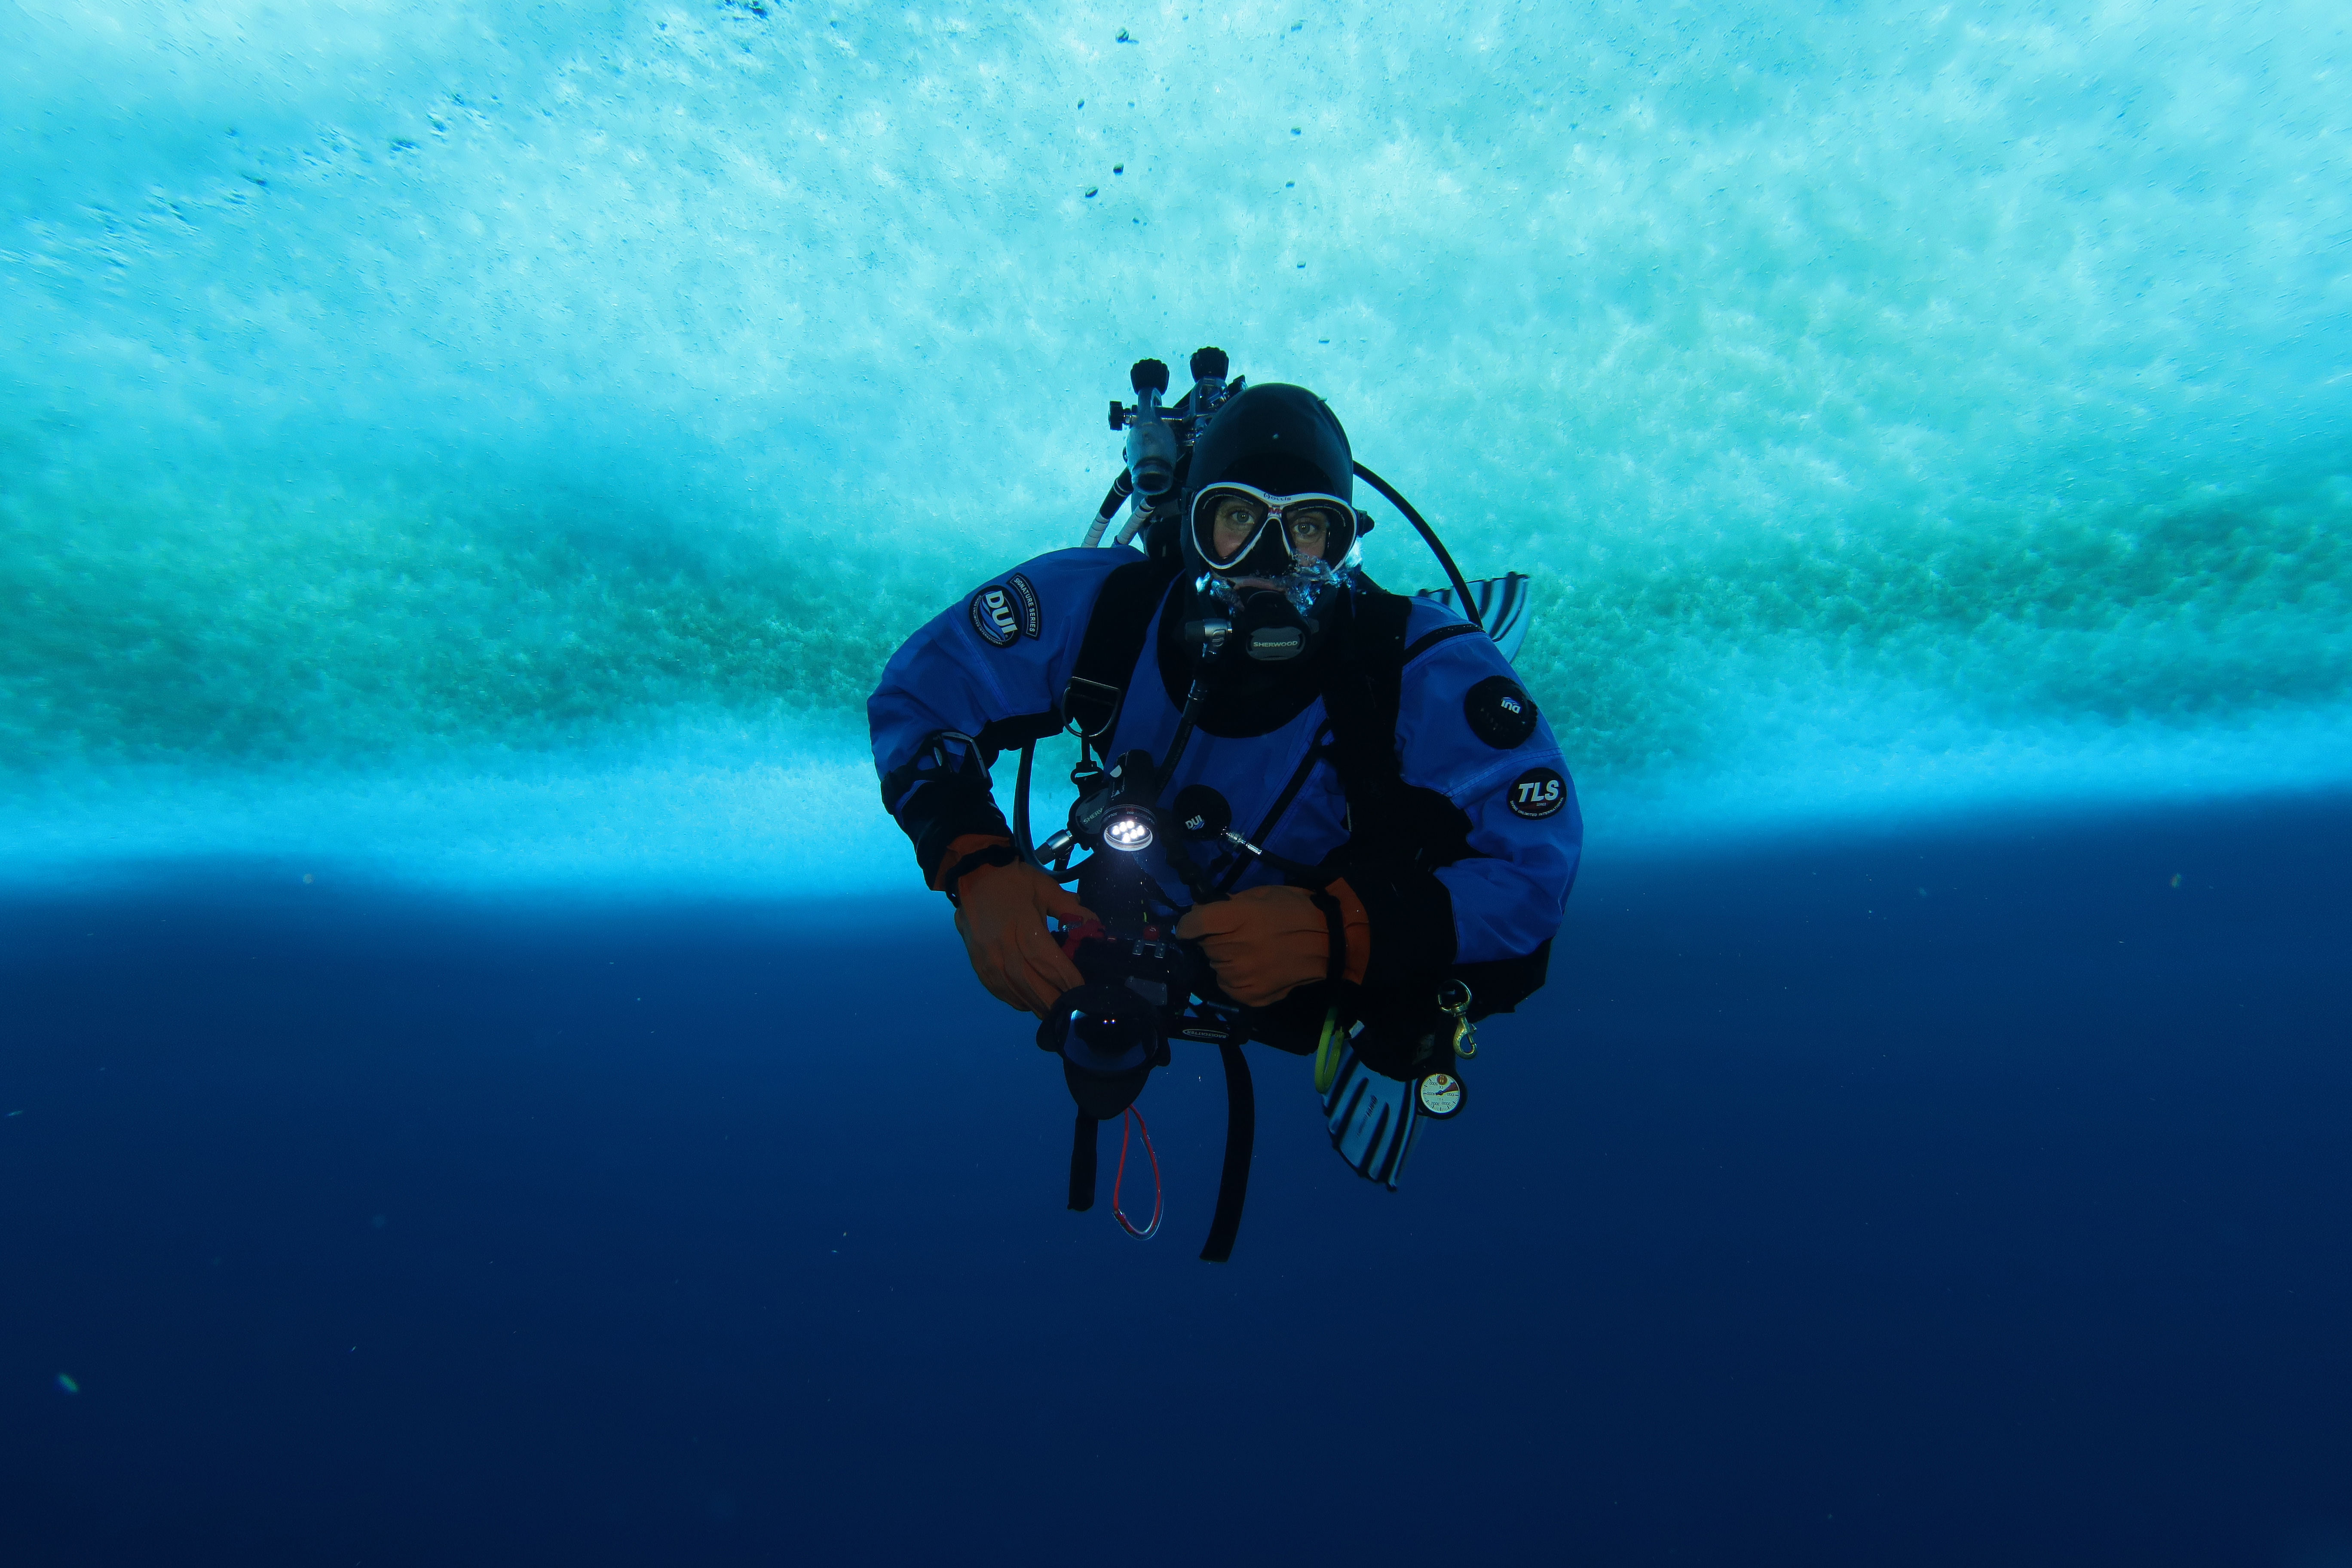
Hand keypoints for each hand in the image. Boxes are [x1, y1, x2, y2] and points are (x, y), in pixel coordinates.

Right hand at [941, 836, 1096, 1017]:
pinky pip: (997, 988)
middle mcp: (1004, 946)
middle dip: (1052, 999)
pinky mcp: (977, 962)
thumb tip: (1094, 925)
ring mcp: (987, 957)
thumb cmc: (1013, 882)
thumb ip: (1070, 908)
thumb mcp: (1045, 887)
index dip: (1066, 979)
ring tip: (1052, 1012)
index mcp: (1023, 926)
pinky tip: (1028, 1004)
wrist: (973, 875)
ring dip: (1034, 1003)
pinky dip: (1014, 999)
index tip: (1082, 991)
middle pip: (1030, 982)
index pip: (1048, 961)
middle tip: (1070, 1009)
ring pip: (1013, 989)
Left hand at [1174, 881, 1369, 1007]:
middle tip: (1237, 934)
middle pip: (1205, 946)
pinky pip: (1228, 986)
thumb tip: (1205, 913)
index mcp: (1237, 918)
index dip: (1188, 924)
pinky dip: (1235, 978)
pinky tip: (1253, 968)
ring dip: (1225, 958)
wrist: (1331, 941)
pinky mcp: (1251, 996)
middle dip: (1214, 939)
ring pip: (1216, 966)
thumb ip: (1230, 905)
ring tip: (1249, 951)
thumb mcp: (1261, 895)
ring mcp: (1242, 976)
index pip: (1193, 924)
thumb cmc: (1296, 910)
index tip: (1192, 925)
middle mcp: (1234, 949)